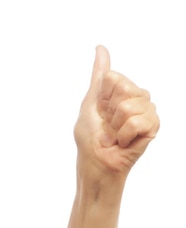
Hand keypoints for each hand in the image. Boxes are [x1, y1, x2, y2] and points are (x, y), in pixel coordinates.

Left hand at [74, 46, 158, 178]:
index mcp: (122, 91)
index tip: (99, 112)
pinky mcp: (153, 127)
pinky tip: (124, 142)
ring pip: (130, 105)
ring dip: (116, 125)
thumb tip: (100, 47)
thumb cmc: (90, 139)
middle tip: (108, 126)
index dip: (101, 97)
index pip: (114, 77)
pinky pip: (138, 121)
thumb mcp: (90, 104)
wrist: (96, 163)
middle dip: (110, 111)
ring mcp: (147, 112)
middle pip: (125, 87)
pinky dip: (124, 135)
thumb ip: (98, 76)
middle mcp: (137, 98)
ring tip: (115, 136)